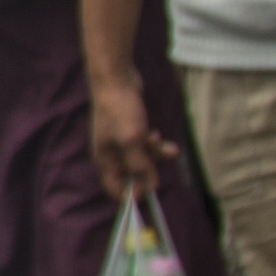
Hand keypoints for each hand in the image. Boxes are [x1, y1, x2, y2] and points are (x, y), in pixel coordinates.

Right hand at [85, 71, 173, 201]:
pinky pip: (142, 146)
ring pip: (140, 159)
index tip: (150, 193)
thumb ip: (141, 166)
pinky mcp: (127, 132)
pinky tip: (157, 135)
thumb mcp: (133, 142)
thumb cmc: (121, 112)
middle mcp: (110, 154)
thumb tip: (150, 188)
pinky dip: (152, 144)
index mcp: (105, 159)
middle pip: (131, 174)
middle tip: (164, 163)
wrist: (116, 81)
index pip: (114, 188)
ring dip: (156, 155)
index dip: (132, 193)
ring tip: (170, 149)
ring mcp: (118, 142)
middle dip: (150, 170)